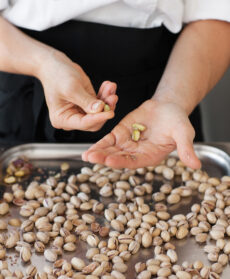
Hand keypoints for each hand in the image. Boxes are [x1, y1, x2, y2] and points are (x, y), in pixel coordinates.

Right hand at [38, 51, 117, 130]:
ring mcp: (81, 112)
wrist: (55, 65)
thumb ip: (86, 101)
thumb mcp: (71, 88)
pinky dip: (106, 95)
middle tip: (112, 97)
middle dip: (105, 109)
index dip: (98, 118)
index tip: (110, 113)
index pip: (84, 123)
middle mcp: (72, 118)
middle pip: (94, 121)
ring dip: (107, 100)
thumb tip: (100, 109)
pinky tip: (109, 86)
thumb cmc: (57, 76)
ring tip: (111, 88)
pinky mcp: (88, 104)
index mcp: (62, 119)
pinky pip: (100, 104)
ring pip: (99, 112)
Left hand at [82, 100, 200, 168]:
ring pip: (111, 150)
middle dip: (104, 157)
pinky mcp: (121, 134)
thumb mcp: (183, 133)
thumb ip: (186, 148)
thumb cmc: (177, 121)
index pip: (134, 161)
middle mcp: (137, 153)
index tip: (110, 160)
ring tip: (86, 154)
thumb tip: (196, 165)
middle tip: (90, 157)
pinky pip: (109, 140)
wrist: (167, 108)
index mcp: (150, 156)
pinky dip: (100, 143)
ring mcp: (128, 144)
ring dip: (99, 152)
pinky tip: (89, 146)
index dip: (122, 161)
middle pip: (119, 157)